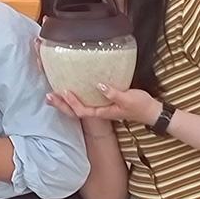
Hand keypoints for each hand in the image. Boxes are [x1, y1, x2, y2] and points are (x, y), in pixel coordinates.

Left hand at [46, 85, 161, 126]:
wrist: (152, 111)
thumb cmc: (140, 106)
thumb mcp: (128, 99)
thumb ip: (113, 93)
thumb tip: (99, 85)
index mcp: (103, 113)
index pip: (82, 111)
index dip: (72, 103)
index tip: (64, 92)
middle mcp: (98, 111)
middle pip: (74, 111)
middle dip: (61, 104)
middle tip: (47, 96)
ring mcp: (100, 108)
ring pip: (77, 107)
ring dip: (64, 102)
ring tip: (52, 93)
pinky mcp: (103, 103)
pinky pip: (85, 102)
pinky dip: (74, 98)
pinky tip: (69, 90)